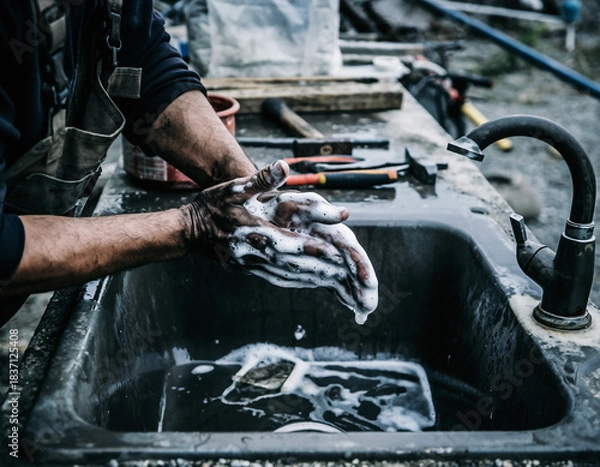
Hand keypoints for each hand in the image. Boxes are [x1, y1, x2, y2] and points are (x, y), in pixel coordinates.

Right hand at [181, 160, 377, 318]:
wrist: (189, 231)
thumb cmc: (213, 205)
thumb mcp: (235, 187)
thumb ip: (261, 179)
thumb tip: (283, 166)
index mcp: (257, 232)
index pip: (291, 243)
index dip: (314, 249)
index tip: (336, 254)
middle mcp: (257, 252)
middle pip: (295, 265)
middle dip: (323, 270)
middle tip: (347, 274)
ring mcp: (253, 265)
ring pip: (289, 276)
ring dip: (314, 280)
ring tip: (338, 283)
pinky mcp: (249, 270)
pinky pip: (278, 279)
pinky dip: (298, 282)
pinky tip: (311, 284)